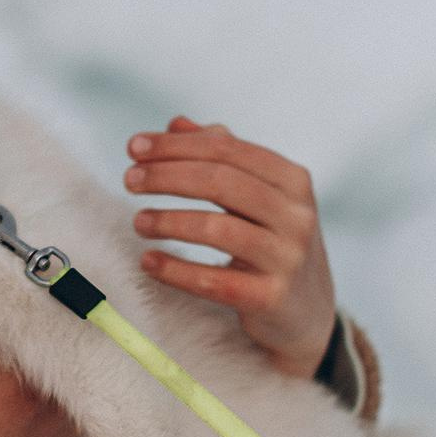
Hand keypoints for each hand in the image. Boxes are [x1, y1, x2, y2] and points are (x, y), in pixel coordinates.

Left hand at [125, 116, 336, 378]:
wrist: (306, 313)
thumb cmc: (273, 242)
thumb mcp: (259, 197)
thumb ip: (222, 157)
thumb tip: (176, 123)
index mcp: (293, 181)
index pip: (227, 150)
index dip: (176, 145)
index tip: (133, 146)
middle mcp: (296, 216)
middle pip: (221, 182)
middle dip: (167, 176)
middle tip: (129, 179)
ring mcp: (287, 259)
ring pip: (217, 229)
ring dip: (168, 221)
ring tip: (138, 221)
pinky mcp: (271, 299)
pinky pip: (213, 281)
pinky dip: (175, 270)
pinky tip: (148, 261)